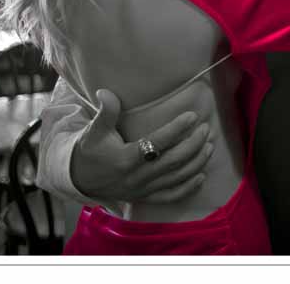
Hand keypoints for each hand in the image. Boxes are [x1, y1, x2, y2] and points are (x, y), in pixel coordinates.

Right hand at [70, 89, 213, 204]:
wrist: (79, 180)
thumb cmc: (90, 151)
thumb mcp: (94, 131)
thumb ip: (105, 112)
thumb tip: (105, 91)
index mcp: (125, 159)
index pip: (157, 143)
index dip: (176, 129)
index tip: (192, 115)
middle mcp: (137, 177)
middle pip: (173, 161)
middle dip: (193, 145)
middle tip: (206, 129)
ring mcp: (143, 190)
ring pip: (176, 178)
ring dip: (196, 163)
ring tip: (210, 145)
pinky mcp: (145, 198)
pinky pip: (170, 196)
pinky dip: (188, 188)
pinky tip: (202, 176)